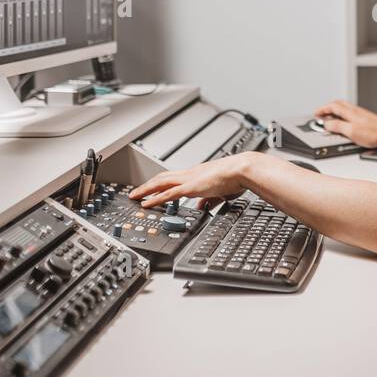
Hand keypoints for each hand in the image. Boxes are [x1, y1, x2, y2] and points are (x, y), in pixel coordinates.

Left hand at [130, 154, 249, 208]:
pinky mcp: (189, 187)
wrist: (242, 170)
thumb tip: (202, 206)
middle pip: (162, 177)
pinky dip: (154, 199)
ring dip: (145, 190)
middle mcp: (190, 174)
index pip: (174, 178)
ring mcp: (188, 179)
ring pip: (160, 183)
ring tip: (134, 196)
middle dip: (148, 185)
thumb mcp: (221, 191)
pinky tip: (145, 203)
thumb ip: (209, 199)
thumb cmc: (237, 177)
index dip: (162, 183)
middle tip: (136, 192)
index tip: (153, 188)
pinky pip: (167, 194)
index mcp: (198, 174)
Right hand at [313, 100, 376, 147]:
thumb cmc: (374, 133)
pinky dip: (343, 115)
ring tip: (330, 119)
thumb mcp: (351, 131)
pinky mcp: (365, 118)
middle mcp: (355, 110)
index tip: (316, 114)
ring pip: (344, 108)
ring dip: (334, 111)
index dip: (322, 109)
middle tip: (321, 115)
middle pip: (337, 104)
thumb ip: (337, 126)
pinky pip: (350, 113)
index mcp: (349, 112)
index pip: (332, 106)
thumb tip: (327, 124)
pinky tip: (344, 123)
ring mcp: (360, 113)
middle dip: (327, 108)